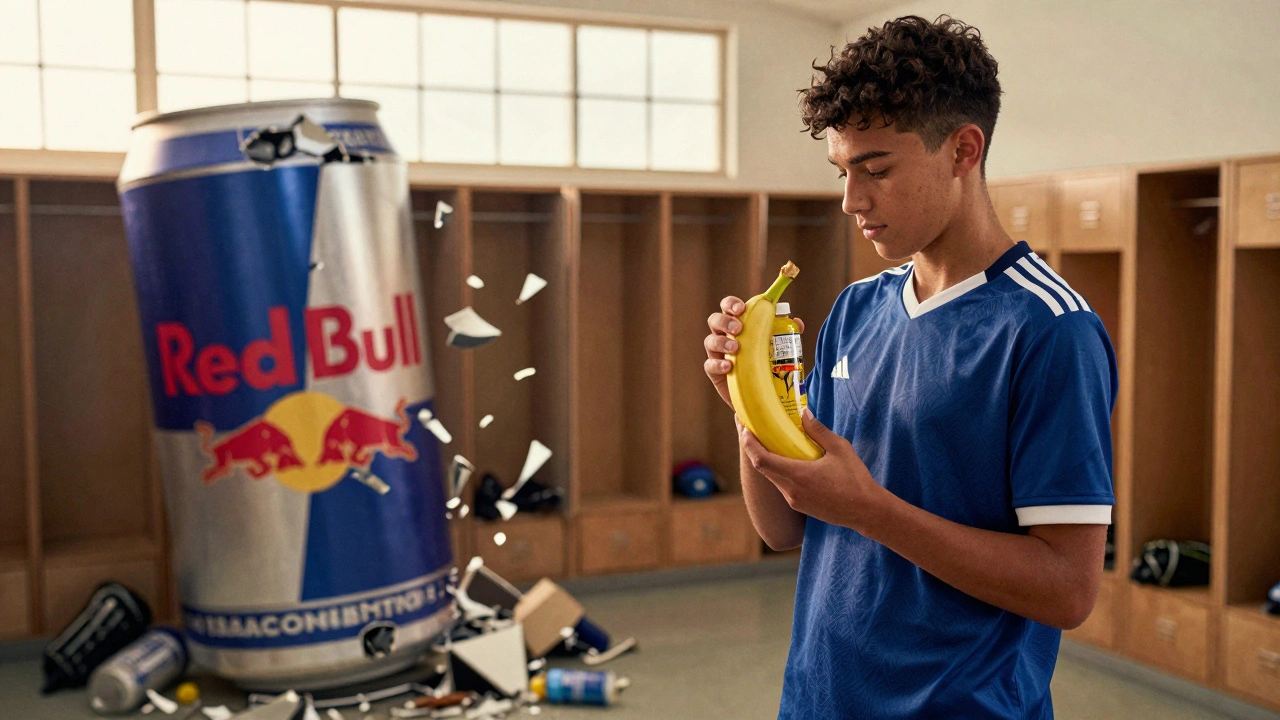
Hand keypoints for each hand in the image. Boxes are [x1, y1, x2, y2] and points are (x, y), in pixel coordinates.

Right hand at [705, 296, 803, 408]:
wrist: (758, 392)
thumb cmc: (765, 362)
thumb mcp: (776, 346)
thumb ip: (785, 333)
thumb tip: (798, 323)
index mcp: (737, 324)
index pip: (729, 307)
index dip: (731, 304)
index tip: (742, 308)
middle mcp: (724, 336)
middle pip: (715, 320)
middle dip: (725, 321)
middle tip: (739, 328)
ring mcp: (717, 354)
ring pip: (710, 341)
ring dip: (721, 342)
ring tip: (735, 348)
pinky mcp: (715, 372)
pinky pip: (710, 365)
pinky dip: (718, 364)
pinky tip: (729, 366)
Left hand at [737, 407, 883, 529]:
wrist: (867, 511)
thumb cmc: (855, 480)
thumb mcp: (839, 448)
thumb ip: (818, 431)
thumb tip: (804, 413)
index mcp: (797, 475)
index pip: (761, 460)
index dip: (749, 444)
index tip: (744, 429)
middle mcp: (790, 490)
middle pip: (761, 468)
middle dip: (753, 448)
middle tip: (750, 430)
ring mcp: (794, 500)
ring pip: (771, 477)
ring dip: (766, 460)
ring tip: (766, 442)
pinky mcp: (800, 506)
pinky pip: (782, 485)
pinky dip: (778, 471)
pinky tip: (785, 460)